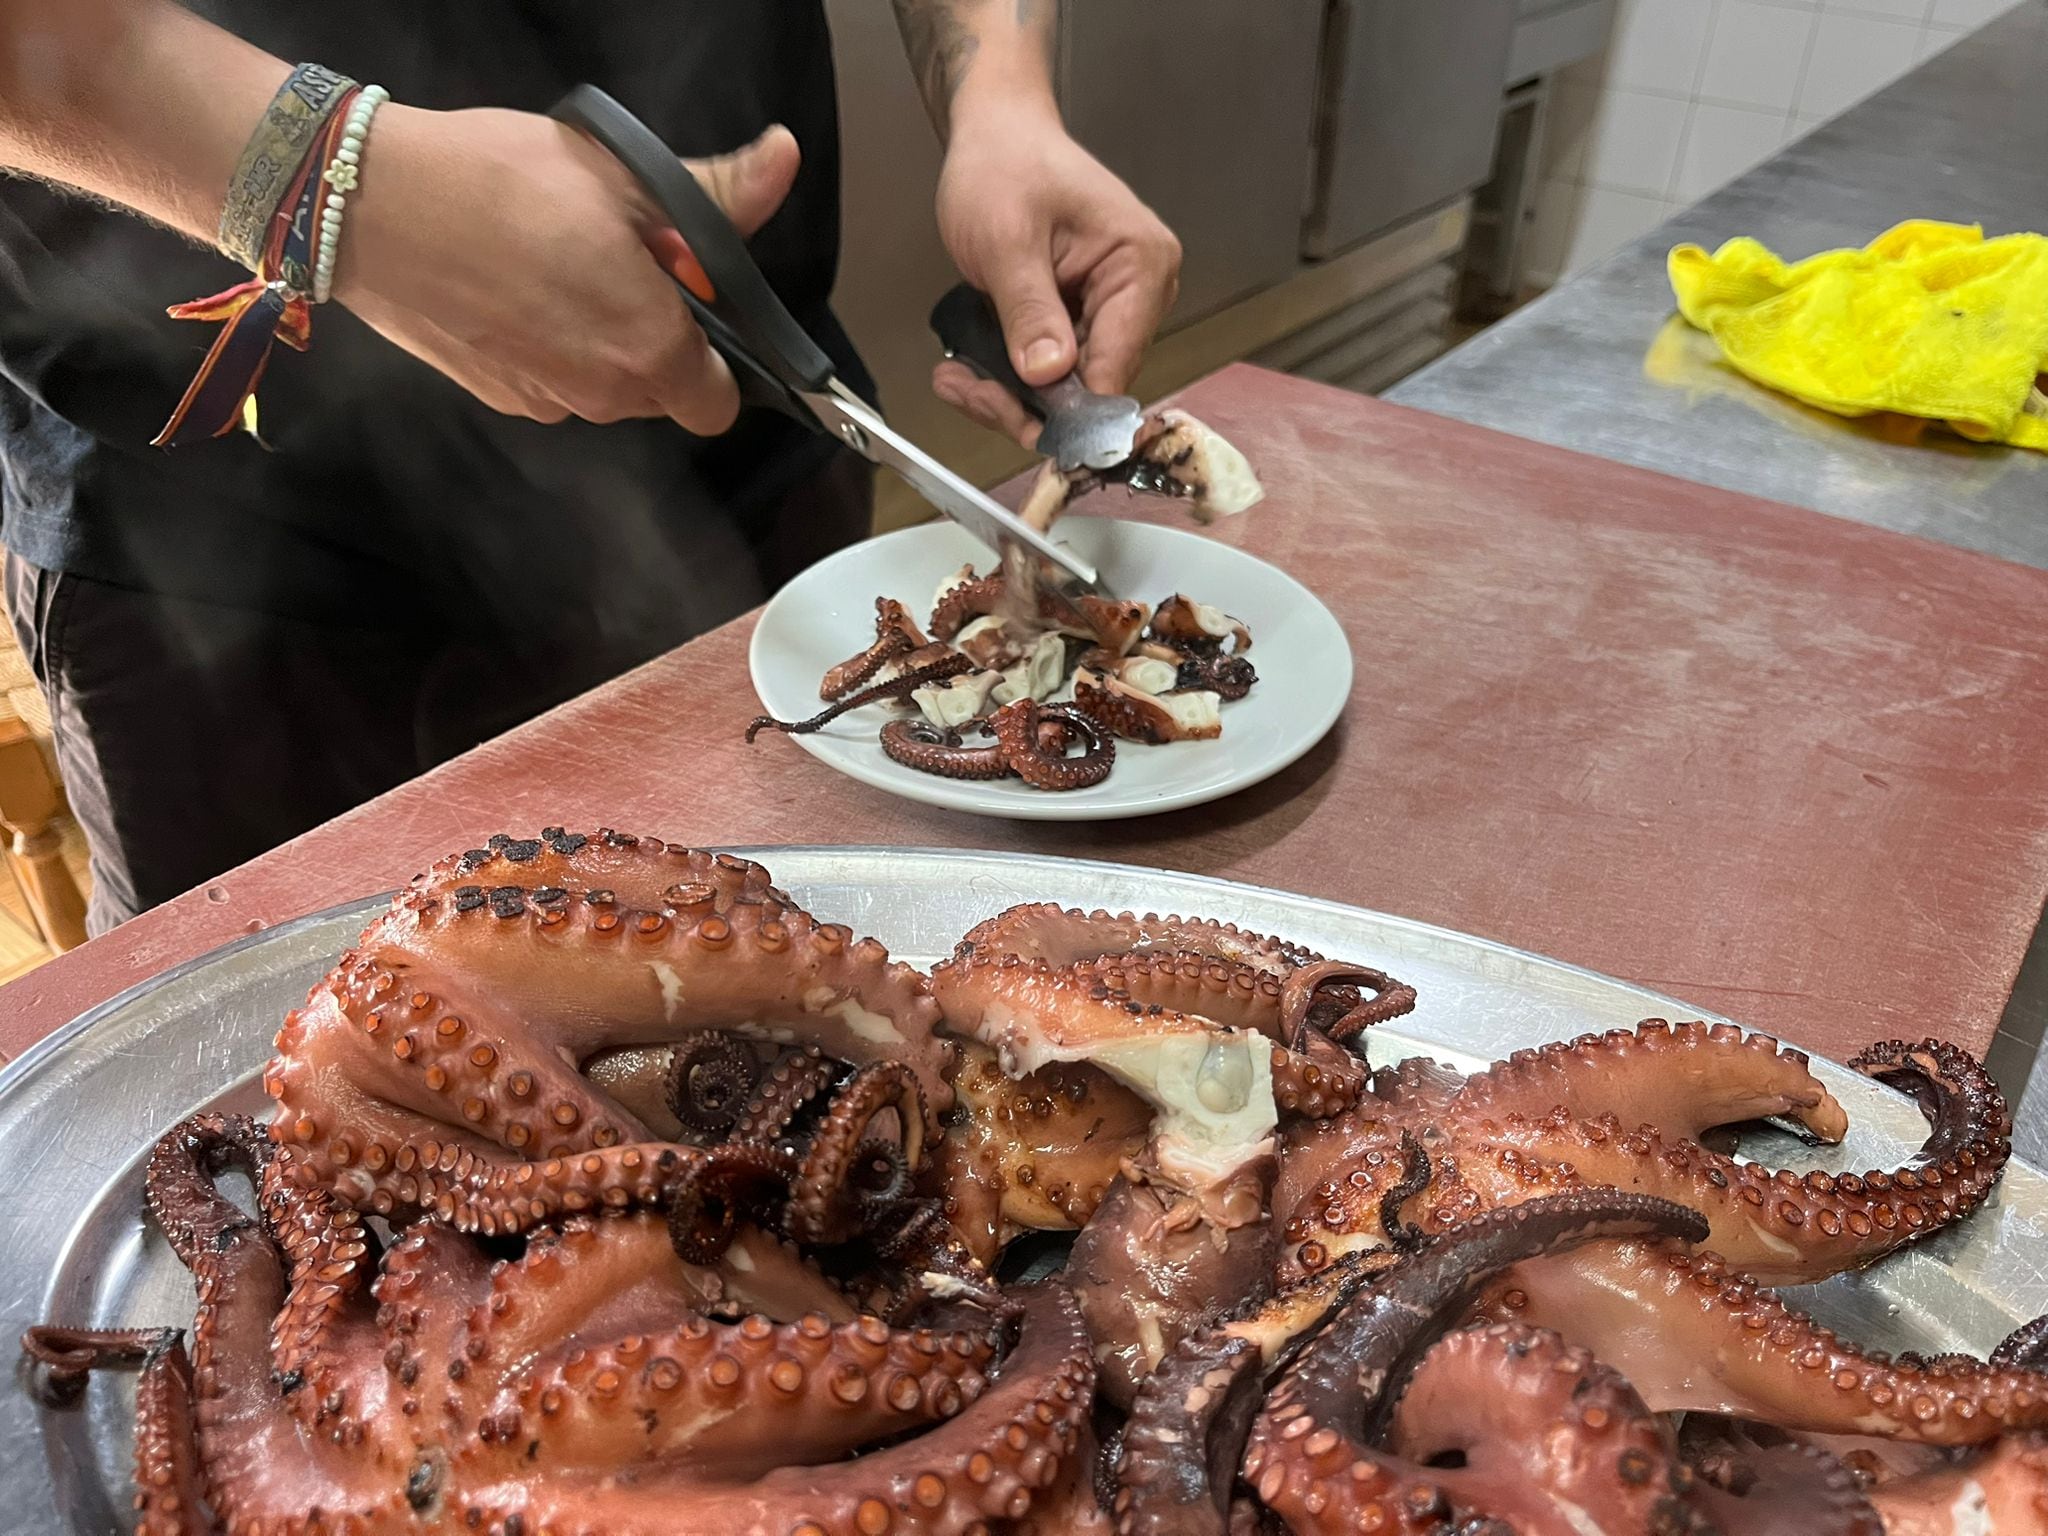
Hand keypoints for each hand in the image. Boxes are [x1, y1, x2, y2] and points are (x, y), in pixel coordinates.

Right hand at [336, 105, 799, 430]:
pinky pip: (550, 381)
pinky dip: (547, 345)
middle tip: (618, 261)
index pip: (720, 400)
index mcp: (650, 349)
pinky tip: (515, 285)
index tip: (690, 301)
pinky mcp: (496, 393)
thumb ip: (718, 190)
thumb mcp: (624, 173)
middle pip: (662, 393)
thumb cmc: (500, 184)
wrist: (372, 204)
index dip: (717, 354)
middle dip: (657, 339)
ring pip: (604, 388)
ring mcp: (544, 399)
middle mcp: (602, 394)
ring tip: (559, 263)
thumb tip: (784, 160)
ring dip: (600, 341)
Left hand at [932, 98, 1180, 446]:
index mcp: (1142, 266)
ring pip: (1066, 388)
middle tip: (965, 391)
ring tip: (957, 380)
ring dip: (1008, 395)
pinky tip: (969, 372)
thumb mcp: (1007, 239)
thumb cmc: (1006, 165)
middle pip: (1092, 387)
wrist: (997, 135)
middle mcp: (1141, 294)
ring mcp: (1113, 309)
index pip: (1116, 366)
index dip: (1070, 410)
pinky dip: (1008, 379)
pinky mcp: (1083, 319)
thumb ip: (1030, 310)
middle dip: (1026, 404)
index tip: (1018, 424)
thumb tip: (1049, 375)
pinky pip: (1051, 371)